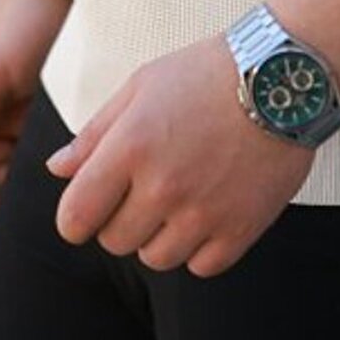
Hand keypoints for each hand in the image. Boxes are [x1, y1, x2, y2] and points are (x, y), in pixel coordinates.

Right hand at [0, 0, 71, 218]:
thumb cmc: (19, 27)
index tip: (6, 214)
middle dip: (7, 191)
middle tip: (39, 207)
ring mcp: (14, 113)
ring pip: (17, 163)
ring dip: (31, 178)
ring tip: (56, 191)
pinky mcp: (42, 109)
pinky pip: (40, 147)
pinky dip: (49, 161)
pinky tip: (67, 170)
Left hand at [44, 34, 314, 277]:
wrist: (282, 75)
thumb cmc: (205, 73)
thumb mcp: (141, 86)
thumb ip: (95, 133)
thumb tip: (57, 170)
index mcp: (130, 147)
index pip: (75, 218)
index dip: (76, 217)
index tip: (91, 206)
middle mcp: (163, 186)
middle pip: (115, 241)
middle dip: (120, 220)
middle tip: (146, 187)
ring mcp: (203, 212)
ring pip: (156, 259)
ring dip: (160, 235)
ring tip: (181, 196)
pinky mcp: (240, 229)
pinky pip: (202, 266)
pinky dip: (201, 247)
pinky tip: (210, 210)